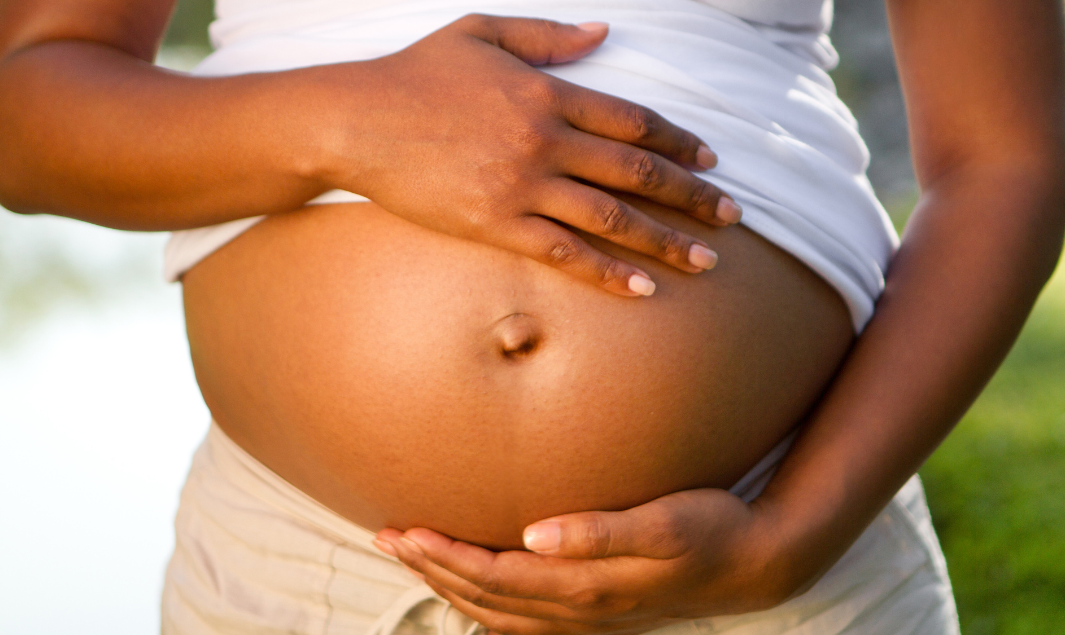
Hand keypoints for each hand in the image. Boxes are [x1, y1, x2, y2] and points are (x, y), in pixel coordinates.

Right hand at [330, 14, 741, 296]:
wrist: (356, 121)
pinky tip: (641, 288)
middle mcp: (544, 140)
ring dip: (666, 240)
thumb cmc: (415, 73)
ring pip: (611, 218)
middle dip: (692, 194)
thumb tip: (603, 32)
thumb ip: (547, 36)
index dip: (678, 141)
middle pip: (636, 172)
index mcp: (546, 93)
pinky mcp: (495, 225)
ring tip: (707, 262)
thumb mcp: (481, 31)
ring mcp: (521, 186)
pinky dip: (607, 272)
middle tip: (733, 215)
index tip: (710, 159)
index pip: (632, 120)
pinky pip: (563, 252)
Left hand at [373, 488, 794, 634]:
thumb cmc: (707, 528)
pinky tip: (473, 582)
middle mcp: (577, 606)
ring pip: (498, 609)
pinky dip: (484, 599)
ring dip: (450, 583)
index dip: (446, 556)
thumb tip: (536, 533)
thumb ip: (598, 530)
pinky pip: (522, 615)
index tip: (404, 530)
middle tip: (388, 536)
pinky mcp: (594, 607)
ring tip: (413, 556)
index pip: (496, 575)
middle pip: (486, 595)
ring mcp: (584, 614)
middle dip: (432, 567)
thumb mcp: (662, 523)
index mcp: (585, 583)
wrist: (750, 562)